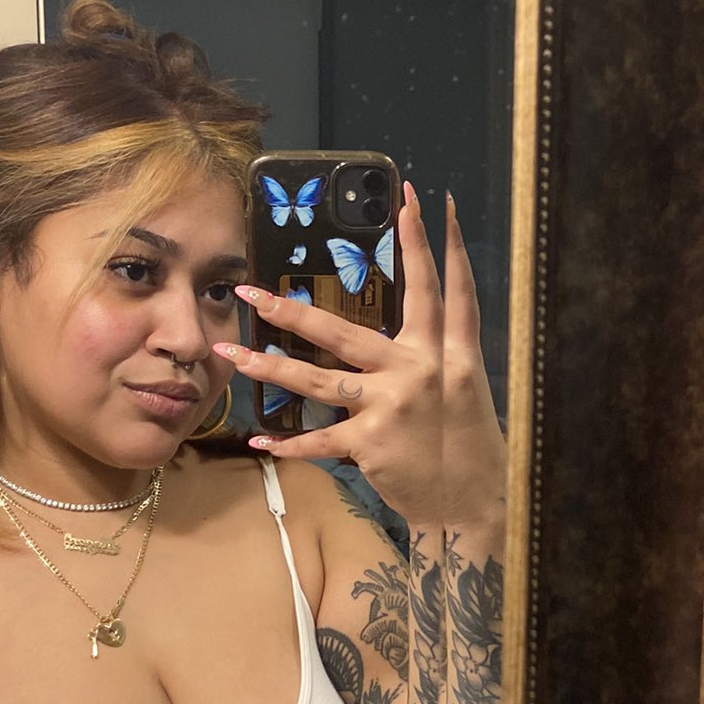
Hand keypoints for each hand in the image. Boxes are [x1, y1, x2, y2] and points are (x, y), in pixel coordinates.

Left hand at [217, 182, 504, 527]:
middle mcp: (420, 370)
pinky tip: (259, 441)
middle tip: (255, 287)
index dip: (430, 241)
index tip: (414, 200)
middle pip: (348, 330)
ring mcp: (392, 405)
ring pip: (317, 379)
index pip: (443, 287)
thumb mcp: (467, 386)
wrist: (471, 503)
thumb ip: (439, 352)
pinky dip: (289, 444)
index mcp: (452, 352)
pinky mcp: (372, 443)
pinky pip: (320, 441)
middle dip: (297, 307)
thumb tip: (410, 326)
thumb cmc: (469, 444)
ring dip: (270, 366)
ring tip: (232, 353)